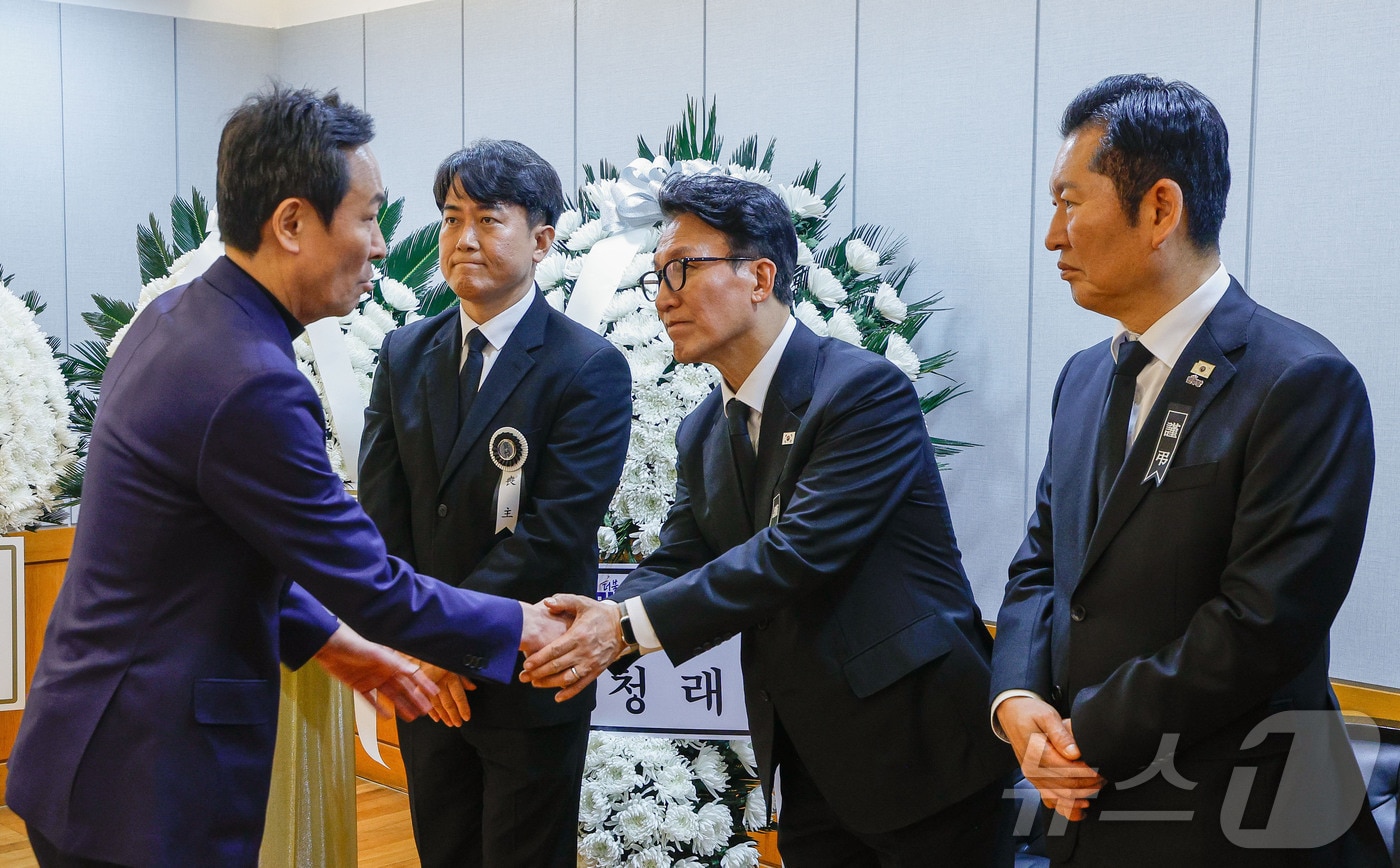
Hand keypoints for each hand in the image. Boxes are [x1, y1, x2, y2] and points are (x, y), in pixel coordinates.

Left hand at [312, 623, 437, 720]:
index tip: (435, 693)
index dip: (424, 684)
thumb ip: (396, 663)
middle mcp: (384, 671)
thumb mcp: (378, 654)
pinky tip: (388, 717)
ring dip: (402, 706)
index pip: (412, 675)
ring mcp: (372, 680)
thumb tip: (414, 671)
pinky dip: (380, 709)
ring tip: (412, 717)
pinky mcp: (359, 686)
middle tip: (426, 710)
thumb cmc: (355, 645)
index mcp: (391, 662)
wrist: (330, 648)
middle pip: (404, 688)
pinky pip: (372, 700)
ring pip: (391, 696)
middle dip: (416, 699)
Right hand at [411, 659, 475, 726]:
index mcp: (451, 675)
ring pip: (437, 704)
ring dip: (443, 715)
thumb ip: (463, 677)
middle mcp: (440, 681)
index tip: (466, 718)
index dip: (463, 708)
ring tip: (448, 723)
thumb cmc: (442, 655)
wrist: (421, 648)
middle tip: (457, 724)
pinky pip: (426, 701)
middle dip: (453, 715)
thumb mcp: (455, 663)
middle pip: (448, 703)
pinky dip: (431, 711)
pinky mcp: (419, 686)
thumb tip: (473, 688)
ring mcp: (428, 685)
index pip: (459, 696)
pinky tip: (435, 718)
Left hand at [519, 594, 628, 701]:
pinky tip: (558, 697)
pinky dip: (570, 693)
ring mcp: (591, 663)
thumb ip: (564, 601)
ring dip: (550, 683)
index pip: (554, 650)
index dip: (539, 659)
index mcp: (578, 635)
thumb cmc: (601, 614)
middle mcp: (584, 652)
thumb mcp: (582, 602)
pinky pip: (582, 685)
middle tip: (524, 676)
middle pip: (557, 666)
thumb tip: (547, 603)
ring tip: (535, 683)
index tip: (527, 664)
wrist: (624, 626)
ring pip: (567, 678)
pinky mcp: (597, 671)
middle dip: (538, 673)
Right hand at [997, 696, 1104, 820]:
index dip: (1088, 772)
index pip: (1068, 770)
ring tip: (1098, 787)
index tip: (1103, 768)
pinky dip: (1067, 807)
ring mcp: (1033, 777)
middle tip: (1105, 776)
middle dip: (1090, 784)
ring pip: (1060, 797)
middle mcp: (1032, 769)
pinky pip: (1051, 800)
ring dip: (1082, 796)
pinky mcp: (1035, 780)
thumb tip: (1075, 753)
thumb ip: (1061, 735)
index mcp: (1036, 754)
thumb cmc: (1030, 713)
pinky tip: (1081, 806)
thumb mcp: (1047, 715)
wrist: (1012, 714)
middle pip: (1067, 786)